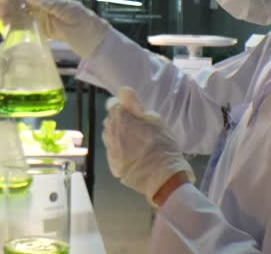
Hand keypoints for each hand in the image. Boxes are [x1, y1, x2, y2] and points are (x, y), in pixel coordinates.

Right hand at [0, 0, 111, 57]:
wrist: (96, 43)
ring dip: (12, 14)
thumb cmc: (85, 23)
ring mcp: (45, 19)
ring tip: (1, 16)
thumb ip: (48, 2)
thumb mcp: (67, 11)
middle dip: (12, 3)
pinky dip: (18, 26)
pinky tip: (8, 26)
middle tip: (0, 6)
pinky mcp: (45, 32)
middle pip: (25, 2)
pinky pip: (28, 27)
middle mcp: (46, 6)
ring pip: (24, 14)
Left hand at [103, 87, 195, 205]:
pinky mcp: (111, 162)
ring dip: (119, 135)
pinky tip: (134, 155)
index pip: (113, 102)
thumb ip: (135, 105)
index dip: (123, 106)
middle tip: (138, 127)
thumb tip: (124, 94)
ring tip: (135, 143)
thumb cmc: (161, 143)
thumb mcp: (155, 118)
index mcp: (119, 115)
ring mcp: (109, 147)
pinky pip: (114, 151)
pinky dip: (121, 150)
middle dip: (121, 120)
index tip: (134, 112)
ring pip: (110, 135)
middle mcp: (109, 129)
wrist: (160, 175)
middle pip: (111, 119)